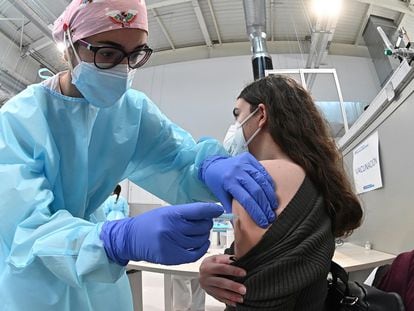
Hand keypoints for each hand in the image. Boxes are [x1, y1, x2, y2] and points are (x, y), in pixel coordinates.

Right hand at [100, 202, 222, 264]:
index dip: (212, 210)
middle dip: (206, 224)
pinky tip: (201, 243)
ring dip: (203, 236)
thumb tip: (208, 213)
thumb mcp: (167, 212)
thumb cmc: (150, 223)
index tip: (218, 210)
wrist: (131, 238)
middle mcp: (172, 228)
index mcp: (172, 214)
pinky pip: (195, 253)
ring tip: (198, 233)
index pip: (198, 210)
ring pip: (200, 240)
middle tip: (204, 222)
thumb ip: (186, 213)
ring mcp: (172, 244)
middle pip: (202, 226)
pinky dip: (202, 248)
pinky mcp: (172, 257)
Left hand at [199, 152, 276, 227]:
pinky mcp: (249, 158)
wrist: (213, 164)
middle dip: (265, 206)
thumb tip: (240, 224)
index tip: (263, 221)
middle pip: (256, 190)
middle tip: (270, 216)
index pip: (246, 199)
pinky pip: (263, 171)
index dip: (256, 212)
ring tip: (273, 206)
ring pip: (262, 180)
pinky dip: (269, 183)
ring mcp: (243, 163)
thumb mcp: (220, 196)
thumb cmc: (217, 182)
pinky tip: (272, 193)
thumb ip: (231, 208)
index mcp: (228, 182)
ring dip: (269, 195)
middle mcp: (237, 171)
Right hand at [199, 255, 246, 306]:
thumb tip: (238, 260)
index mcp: (208, 266)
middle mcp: (206, 277)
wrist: (202, 270)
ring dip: (231, 296)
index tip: (244, 273)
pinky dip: (227, 301)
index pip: (222, 268)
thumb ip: (227, 259)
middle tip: (243, 289)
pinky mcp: (209, 293)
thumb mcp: (217, 258)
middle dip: (233, 286)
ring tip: (241, 298)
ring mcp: (207, 286)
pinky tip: (234, 302)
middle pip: (221, 282)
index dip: (233, 270)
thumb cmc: (212, 263)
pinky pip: (219, 298)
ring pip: (220, 292)